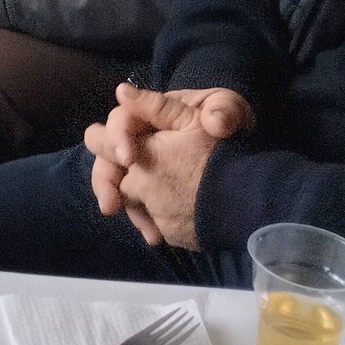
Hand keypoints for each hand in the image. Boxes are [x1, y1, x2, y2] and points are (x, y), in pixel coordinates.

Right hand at [85, 84, 255, 246]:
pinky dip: (140, 217)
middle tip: (112, 201)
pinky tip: (155, 235)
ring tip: (132, 224)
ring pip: (114, 178)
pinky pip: (132, 200)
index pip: (123, 119)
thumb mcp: (229, 109)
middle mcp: (138, 135)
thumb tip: (213, 121)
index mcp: (150, 113)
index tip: (129, 160)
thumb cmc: (228, 121)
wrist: (240, 151)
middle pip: (104, 149)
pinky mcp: (147, 185)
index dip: (119, 137)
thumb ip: (223, 111)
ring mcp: (140, 161)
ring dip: (116, 200)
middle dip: (105, 176)